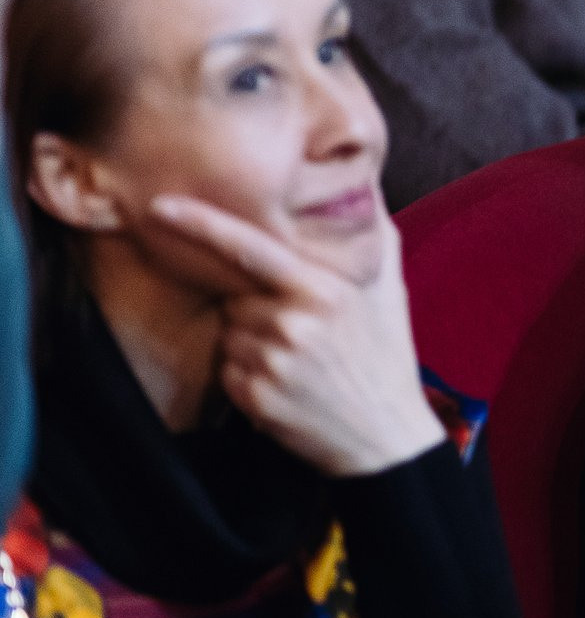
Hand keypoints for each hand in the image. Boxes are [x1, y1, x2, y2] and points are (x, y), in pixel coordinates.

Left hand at [149, 195, 445, 477]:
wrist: (387, 434)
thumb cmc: (388, 354)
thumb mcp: (391, 290)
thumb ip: (374, 235)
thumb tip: (365, 183)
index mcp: (322, 289)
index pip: (251, 247)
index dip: (202, 224)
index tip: (161, 207)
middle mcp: (293, 322)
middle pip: (237, 295)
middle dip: (257, 307)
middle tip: (302, 331)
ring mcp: (271, 361)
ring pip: (231, 332)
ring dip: (252, 342)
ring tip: (299, 361)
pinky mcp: (254, 396)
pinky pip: (228, 369)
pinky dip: (248, 375)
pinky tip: (287, 384)